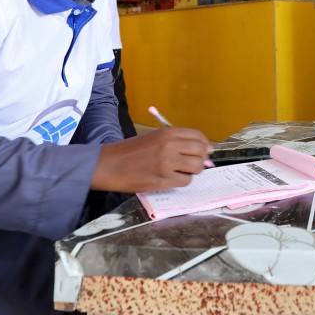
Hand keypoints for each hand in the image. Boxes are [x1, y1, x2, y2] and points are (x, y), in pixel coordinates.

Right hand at [91, 127, 212, 192]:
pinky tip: (171, 178)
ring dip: (192, 171)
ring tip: (181, 171)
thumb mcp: (154, 137)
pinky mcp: (163, 180)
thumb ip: (177, 141)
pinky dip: (182, 181)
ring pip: (196, 168)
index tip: (204, 151)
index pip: (199, 137)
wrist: (109, 165)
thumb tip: (205, 151)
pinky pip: (185, 181)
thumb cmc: (131, 150)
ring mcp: (167, 164)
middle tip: (192, 163)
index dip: (204, 145)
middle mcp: (170, 146)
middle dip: (201, 159)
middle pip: (201, 152)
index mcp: (168, 133)